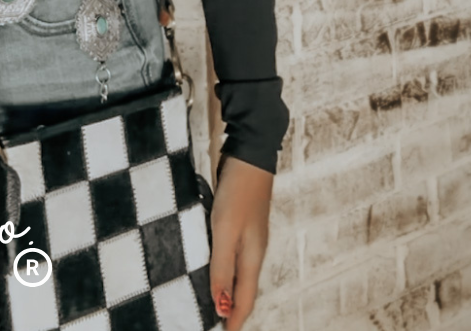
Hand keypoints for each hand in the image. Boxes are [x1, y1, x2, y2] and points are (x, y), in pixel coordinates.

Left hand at [209, 153, 273, 328]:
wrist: (249, 156)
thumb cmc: (238, 192)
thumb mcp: (225, 230)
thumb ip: (222, 267)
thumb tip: (222, 305)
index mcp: (253, 257)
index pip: (245, 300)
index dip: (235, 320)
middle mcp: (254, 250)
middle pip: (245, 290)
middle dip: (234, 310)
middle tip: (220, 325)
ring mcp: (249, 236)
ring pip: (240, 273)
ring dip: (230, 292)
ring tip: (217, 305)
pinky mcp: (241, 223)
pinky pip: (235, 257)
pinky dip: (227, 271)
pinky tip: (217, 268)